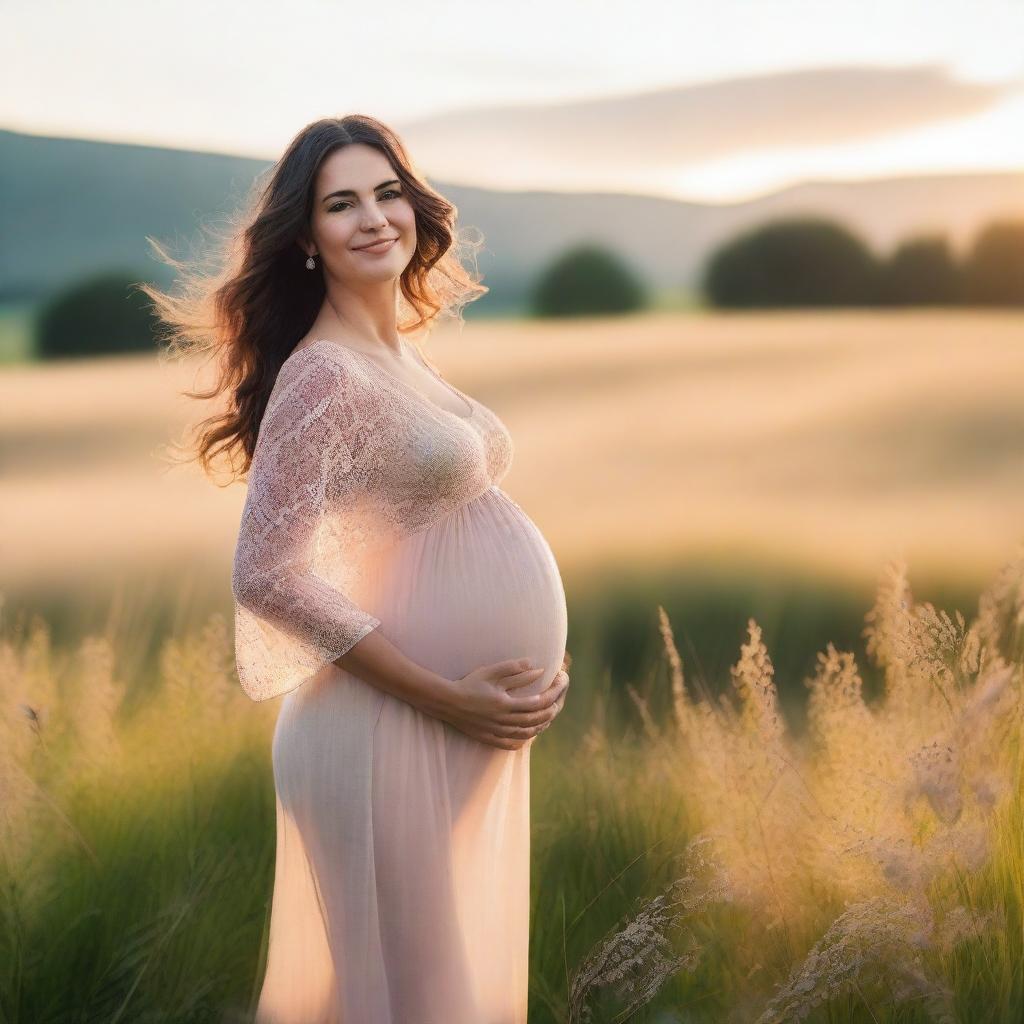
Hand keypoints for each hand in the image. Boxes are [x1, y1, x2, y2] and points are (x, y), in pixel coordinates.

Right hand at [440, 656, 570, 750]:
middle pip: (534, 720)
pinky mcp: (488, 738)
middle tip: (556, 706)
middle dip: (549, 713)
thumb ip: (514, 669)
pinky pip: (510, 744)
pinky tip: (526, 736)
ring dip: (539, 727)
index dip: (550, 697)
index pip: (536, 704)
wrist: (447, 702)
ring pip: (524, 734)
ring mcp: (496, 731)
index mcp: (505, 704)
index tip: (556, 691)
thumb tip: (538, 668)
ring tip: (546, 720)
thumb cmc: (470, 684)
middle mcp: (503, 720)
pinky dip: (522, 741)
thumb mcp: (491, 672)